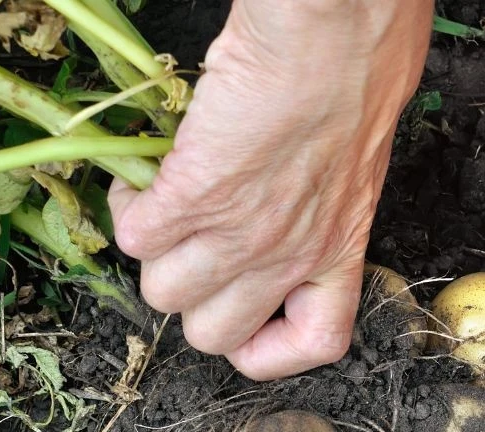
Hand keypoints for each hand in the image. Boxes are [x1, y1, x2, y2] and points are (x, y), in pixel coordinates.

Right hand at [108, 1, 431, 379]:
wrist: (333, 33)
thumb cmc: (355, 75)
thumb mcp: (350, 168)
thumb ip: (315, 212)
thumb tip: (273, 212)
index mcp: (339, 250)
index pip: (316, 344)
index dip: (274, 345)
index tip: (255, 312)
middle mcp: (290, 257)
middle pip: (213, 335)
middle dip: (194, 297)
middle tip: (195, 246)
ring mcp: (241, 234)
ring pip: (163, 294)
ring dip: (153, 253)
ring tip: (164, 204)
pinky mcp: (195, 195)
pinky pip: (134, 240)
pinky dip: (129, 209)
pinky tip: (147, 179)